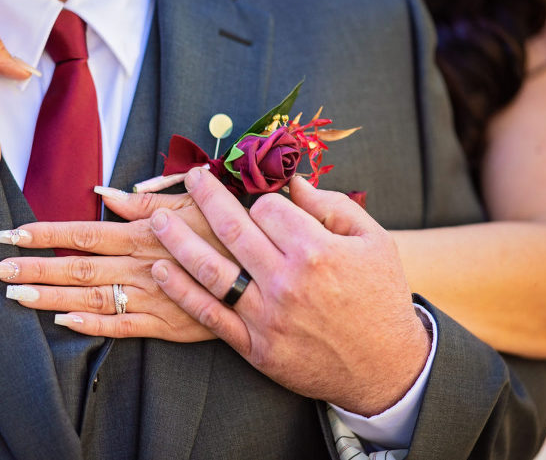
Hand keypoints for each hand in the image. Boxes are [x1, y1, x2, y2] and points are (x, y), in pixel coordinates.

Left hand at [0, 190, 226, 341]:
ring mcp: (151, 296)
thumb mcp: (193, 203)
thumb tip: (104, 193)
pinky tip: (63, 323)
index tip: (12, 234)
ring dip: (50, 297)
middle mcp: (139, 265)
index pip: (83, 232)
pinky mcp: (165, 324)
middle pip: (77, 267)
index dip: (46, 234)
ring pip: (91, 297)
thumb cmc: (229, 229)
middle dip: (33, 268)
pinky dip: (91, 325)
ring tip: (15, 296)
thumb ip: (145, 201)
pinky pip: (121, 326)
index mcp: (143, 233)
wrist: (267, 272)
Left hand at [149, 169, 430, 415]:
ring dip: (178, 240)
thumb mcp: (375, 241)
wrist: (387, 367)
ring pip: (210, 269)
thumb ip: (333, 205)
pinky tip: (161, 270)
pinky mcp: (255, 346)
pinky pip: (210, 315)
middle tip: (191, 177)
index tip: (256, 199)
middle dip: (206, 197)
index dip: (258, 198)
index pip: (267, 209)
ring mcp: (267, 316)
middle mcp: (286, 281)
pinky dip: (181, 291)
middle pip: (232, 229)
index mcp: (316, 250)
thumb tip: (292, 181)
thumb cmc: (381, 298)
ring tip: (158, 219)